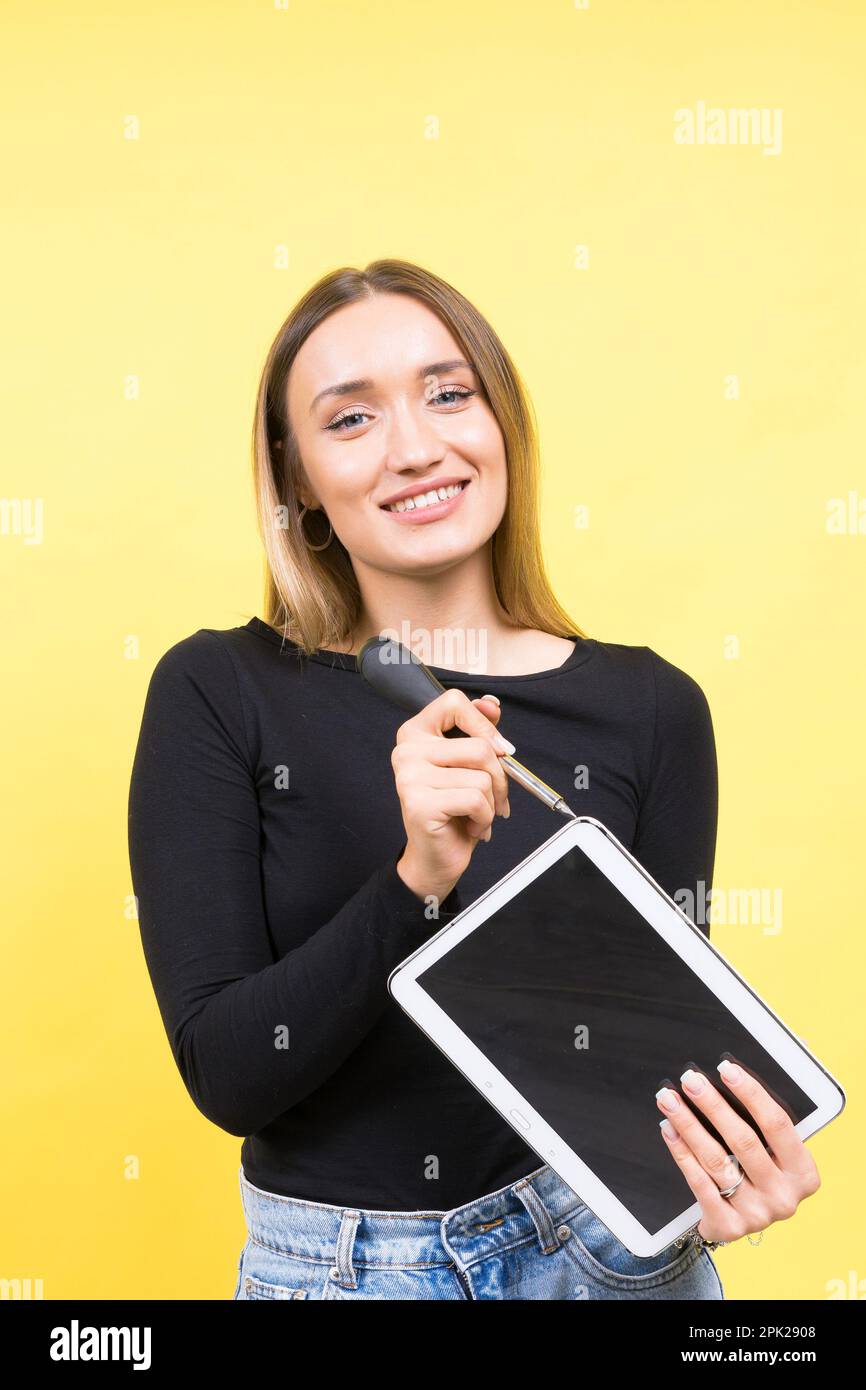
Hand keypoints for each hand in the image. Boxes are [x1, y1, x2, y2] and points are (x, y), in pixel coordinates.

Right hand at [392, 688, 512, 906]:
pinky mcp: (420, 803)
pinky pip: (475, 800)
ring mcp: (409, 776)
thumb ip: (478, 730)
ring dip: (491, 803)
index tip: (498, 749)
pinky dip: (484, 817)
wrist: (436, 858)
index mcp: (416, 733)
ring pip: (482, 777)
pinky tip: (471, 826)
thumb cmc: (454, 811)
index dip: (484, 724)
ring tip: (477, 815)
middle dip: (500, 778)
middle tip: (495, 798)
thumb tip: (492, 704)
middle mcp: (406, 750)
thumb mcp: (469, 765)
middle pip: (479, 746)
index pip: (454, 702)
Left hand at [656, 1060, 820, 1245]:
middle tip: (690, 1080)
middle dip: (712, 1105)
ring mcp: (757, 1214)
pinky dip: (681, 1152)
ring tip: (670, 1100)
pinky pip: (699, 1182)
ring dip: (689, 1124)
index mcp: (804, 1174)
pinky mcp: (729, 1226)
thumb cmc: (759, 1173)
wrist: (745, 1219)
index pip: (777, 1124)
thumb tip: (728, 1077)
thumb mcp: (776, 1155)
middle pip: (743, 1140)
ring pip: (716, 1159)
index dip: (751, 1093)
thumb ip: (762, 1125)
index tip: (726, 1069)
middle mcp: (783, 1197)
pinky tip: (669, 1130)